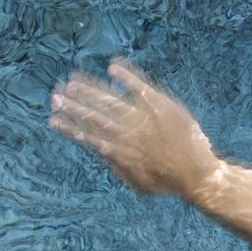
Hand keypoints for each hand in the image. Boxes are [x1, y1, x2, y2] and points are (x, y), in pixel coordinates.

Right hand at [48, 57, 221, 197]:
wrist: (199, 174)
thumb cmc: (167, 182)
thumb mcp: (136, 183)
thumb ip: (116, 166)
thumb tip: (99, 150)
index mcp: (120, 152)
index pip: (88, 136)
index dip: (70, 126)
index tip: (53, 119)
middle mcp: (128, 133)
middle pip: (95, 115)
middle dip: (73, 105)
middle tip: (55, 96)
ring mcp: (144, 117)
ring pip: (111, 100)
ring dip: (90, 89)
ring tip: (72, 79)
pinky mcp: (161, 105)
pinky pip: (140, 87)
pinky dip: (126, 76)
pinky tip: (112, 67)